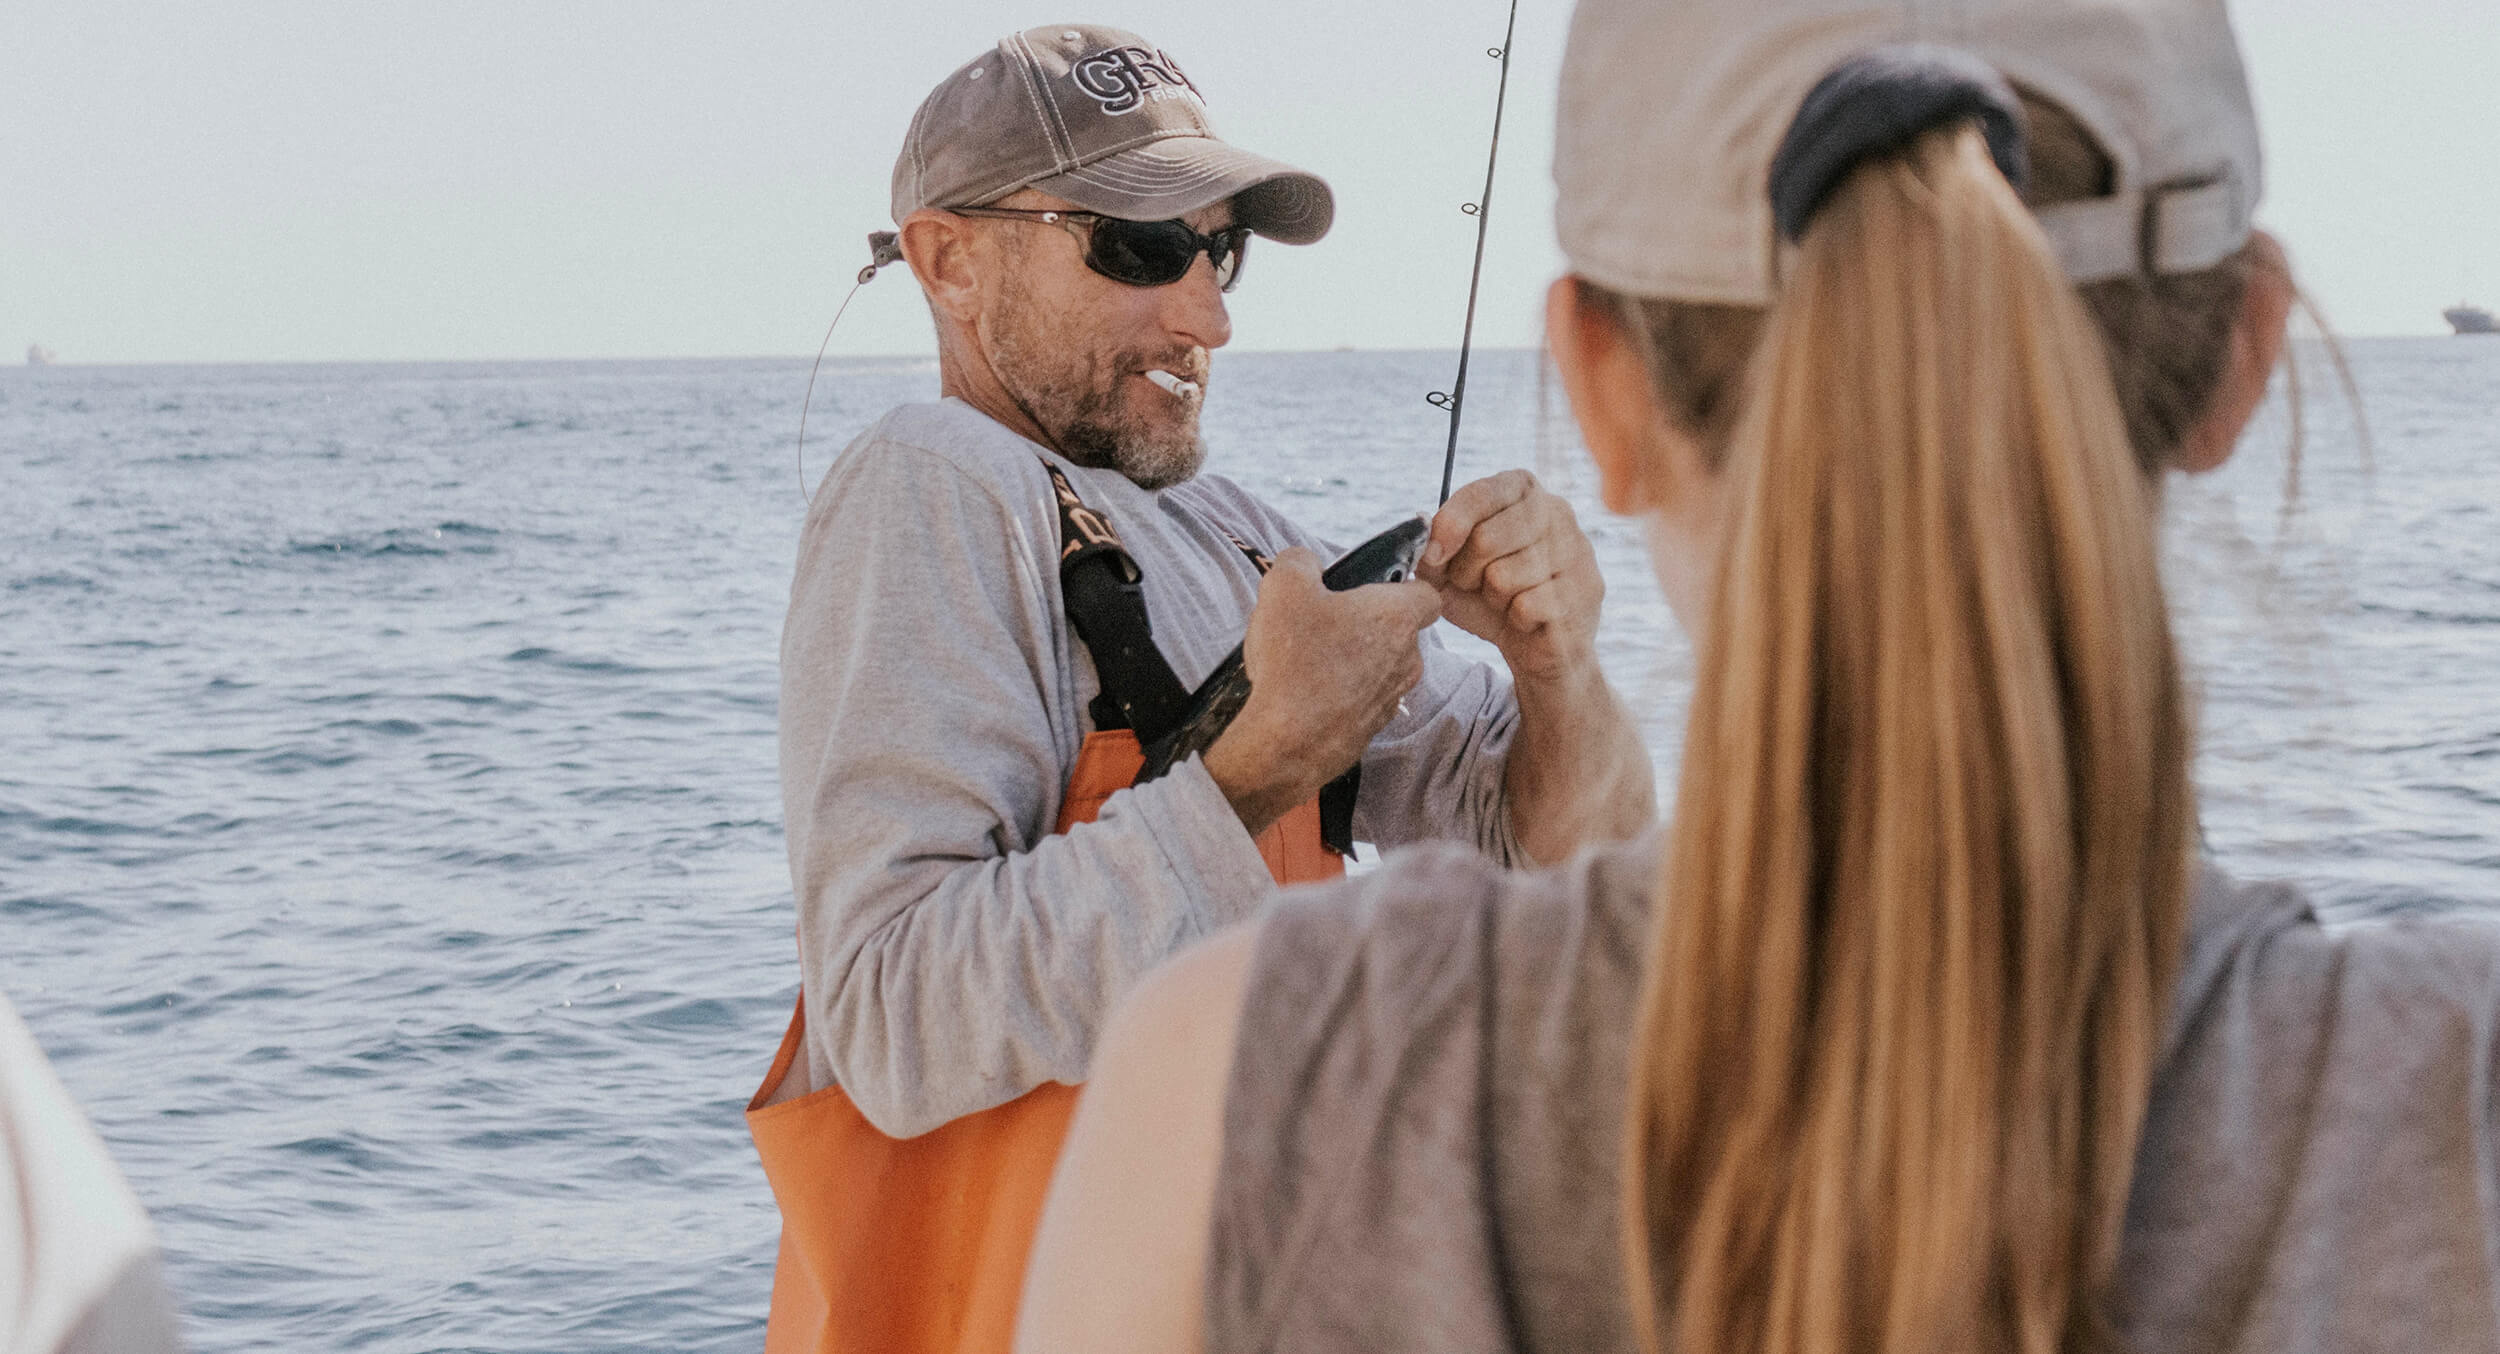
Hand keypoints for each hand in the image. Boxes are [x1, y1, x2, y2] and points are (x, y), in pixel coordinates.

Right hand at [1202, 549, 1440, 834]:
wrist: (1284, 743)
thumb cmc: (1293, 661)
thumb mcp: (1284, 587)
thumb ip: (1300, 561)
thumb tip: (1306, 564)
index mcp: (1397, 617)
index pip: (1427, 593)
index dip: (1403, 585)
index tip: (1370, 588)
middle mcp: (1407, 658)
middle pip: (1399, 631)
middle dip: (1367, 624)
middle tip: (1324, 622)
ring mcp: (1391, 697)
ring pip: (1381, 667)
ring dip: (1354, 660)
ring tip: (1309, 661)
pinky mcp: (1371, 729)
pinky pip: (1363, 700)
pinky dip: (1341, 694)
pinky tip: (1305, 694)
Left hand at [1418, 469, 1603, 684]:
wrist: (1535, 647)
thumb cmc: (1490, 598)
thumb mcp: (1449, 572)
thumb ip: (1432, 551)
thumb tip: (1426, 539)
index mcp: (1522, 490)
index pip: (1480, 494)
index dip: (1449, 526)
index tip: (1433, 556)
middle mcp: (1556, 509)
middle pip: (1486, 538)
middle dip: (1466, 572)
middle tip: (1475, 585)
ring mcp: (1576, 548)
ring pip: (1503, 577)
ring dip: (1493, 599)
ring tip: (1508, 600)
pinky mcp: (1586, 588)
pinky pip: (1526, 606)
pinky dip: (1516, 620)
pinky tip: (1529, 617)